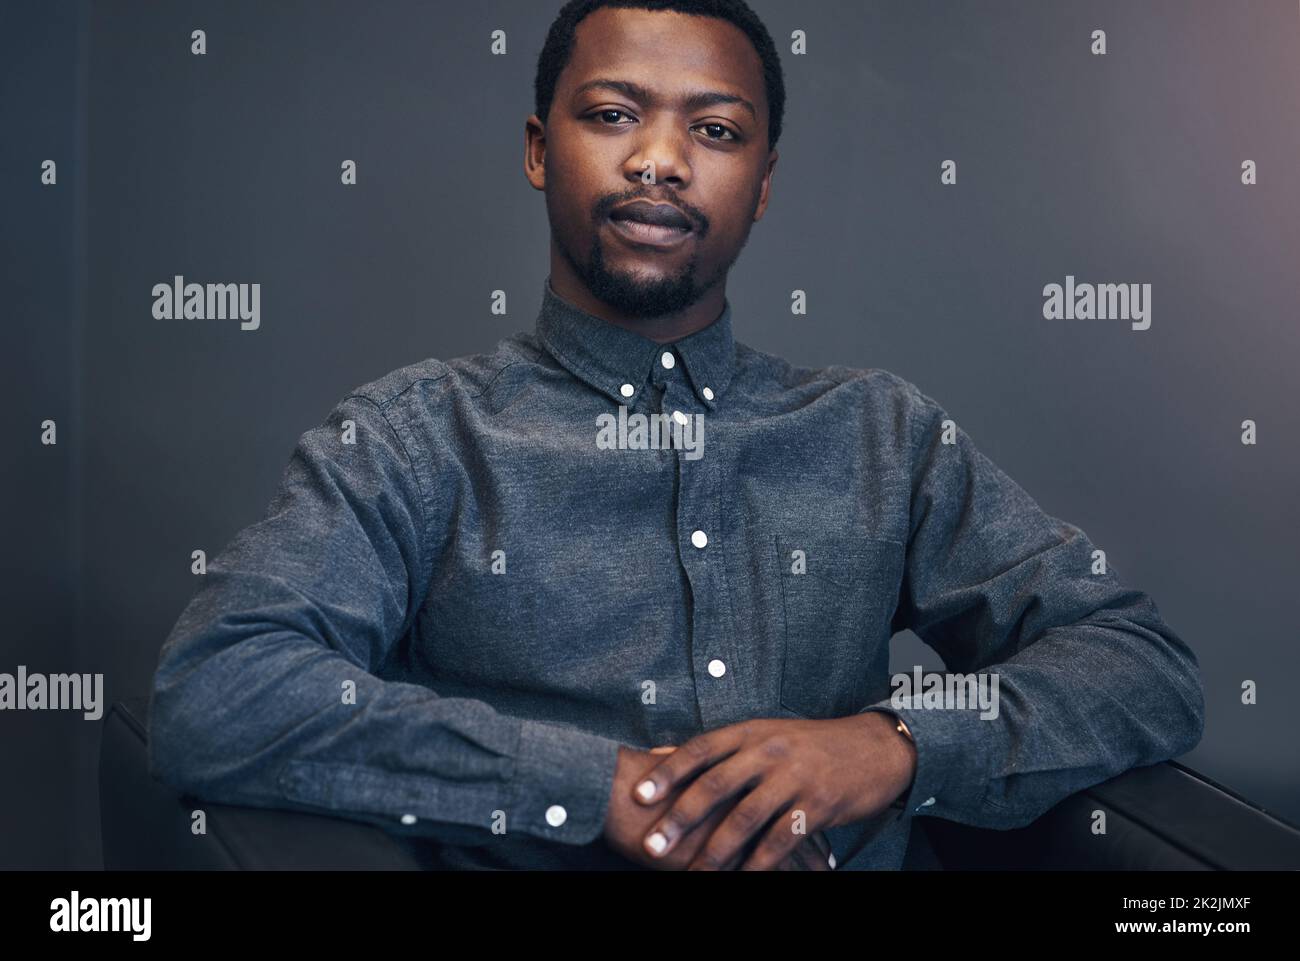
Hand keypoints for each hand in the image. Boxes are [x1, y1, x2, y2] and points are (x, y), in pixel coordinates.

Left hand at [630, 712, 916, 869]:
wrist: (874, 747)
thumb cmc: (810, 744)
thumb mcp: (766, 734)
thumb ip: (722, 748)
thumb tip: (664, 755)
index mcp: (751, 731)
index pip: (701, 749)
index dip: (668, 772)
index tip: (638, 795)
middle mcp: (769, 751)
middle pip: (715, 785)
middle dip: (680, 818)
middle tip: (653, 845)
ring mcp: (794, 777)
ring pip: (746, 817)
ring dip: (715, 850)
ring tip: (693, 873)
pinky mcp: (817, 805)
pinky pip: (781, 839)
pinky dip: (759, 863)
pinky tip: (742, 878)